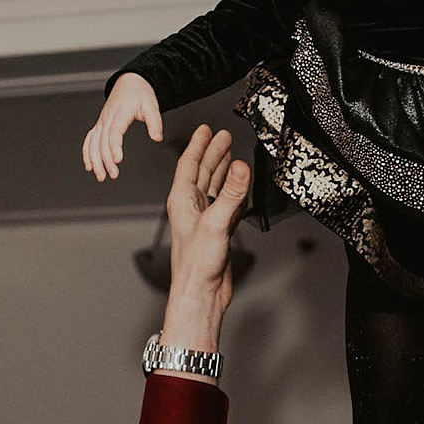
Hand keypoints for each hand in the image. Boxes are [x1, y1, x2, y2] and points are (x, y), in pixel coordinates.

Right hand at [83, 72, 163, 181]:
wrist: (129, 81)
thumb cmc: (140, 93)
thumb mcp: (152, 105)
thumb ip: (155, 122)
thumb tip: (157, 138)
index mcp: (120, 113)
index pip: (114, 132)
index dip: (114, 146)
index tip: (117, 160)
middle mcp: (107, 118)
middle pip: (101, 141)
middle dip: (105, 160)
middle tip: (112, 175)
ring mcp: (102, 121)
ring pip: (93, 142)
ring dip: (94, 160)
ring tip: (101, 176)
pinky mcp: (100, 124)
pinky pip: (89, 139)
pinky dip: (87, 153)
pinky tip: (90, 166)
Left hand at [160, 125, 250, 355]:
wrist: (200, 294)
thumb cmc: (196, 264)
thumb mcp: (216, 223)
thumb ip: (231, 194)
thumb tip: (241, 166)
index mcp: (182, 201)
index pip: (189, 164)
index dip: (198, 145)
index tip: (206, 129)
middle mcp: (192, 207)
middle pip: (202, 172)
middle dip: (213, 153)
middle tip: (224, 136)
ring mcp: (205, 219)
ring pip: (214, 187)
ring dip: (222, 171)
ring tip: (231, 155)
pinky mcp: (217, 232)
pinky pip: (226, 204)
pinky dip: (234, 193)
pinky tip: (240, 189)